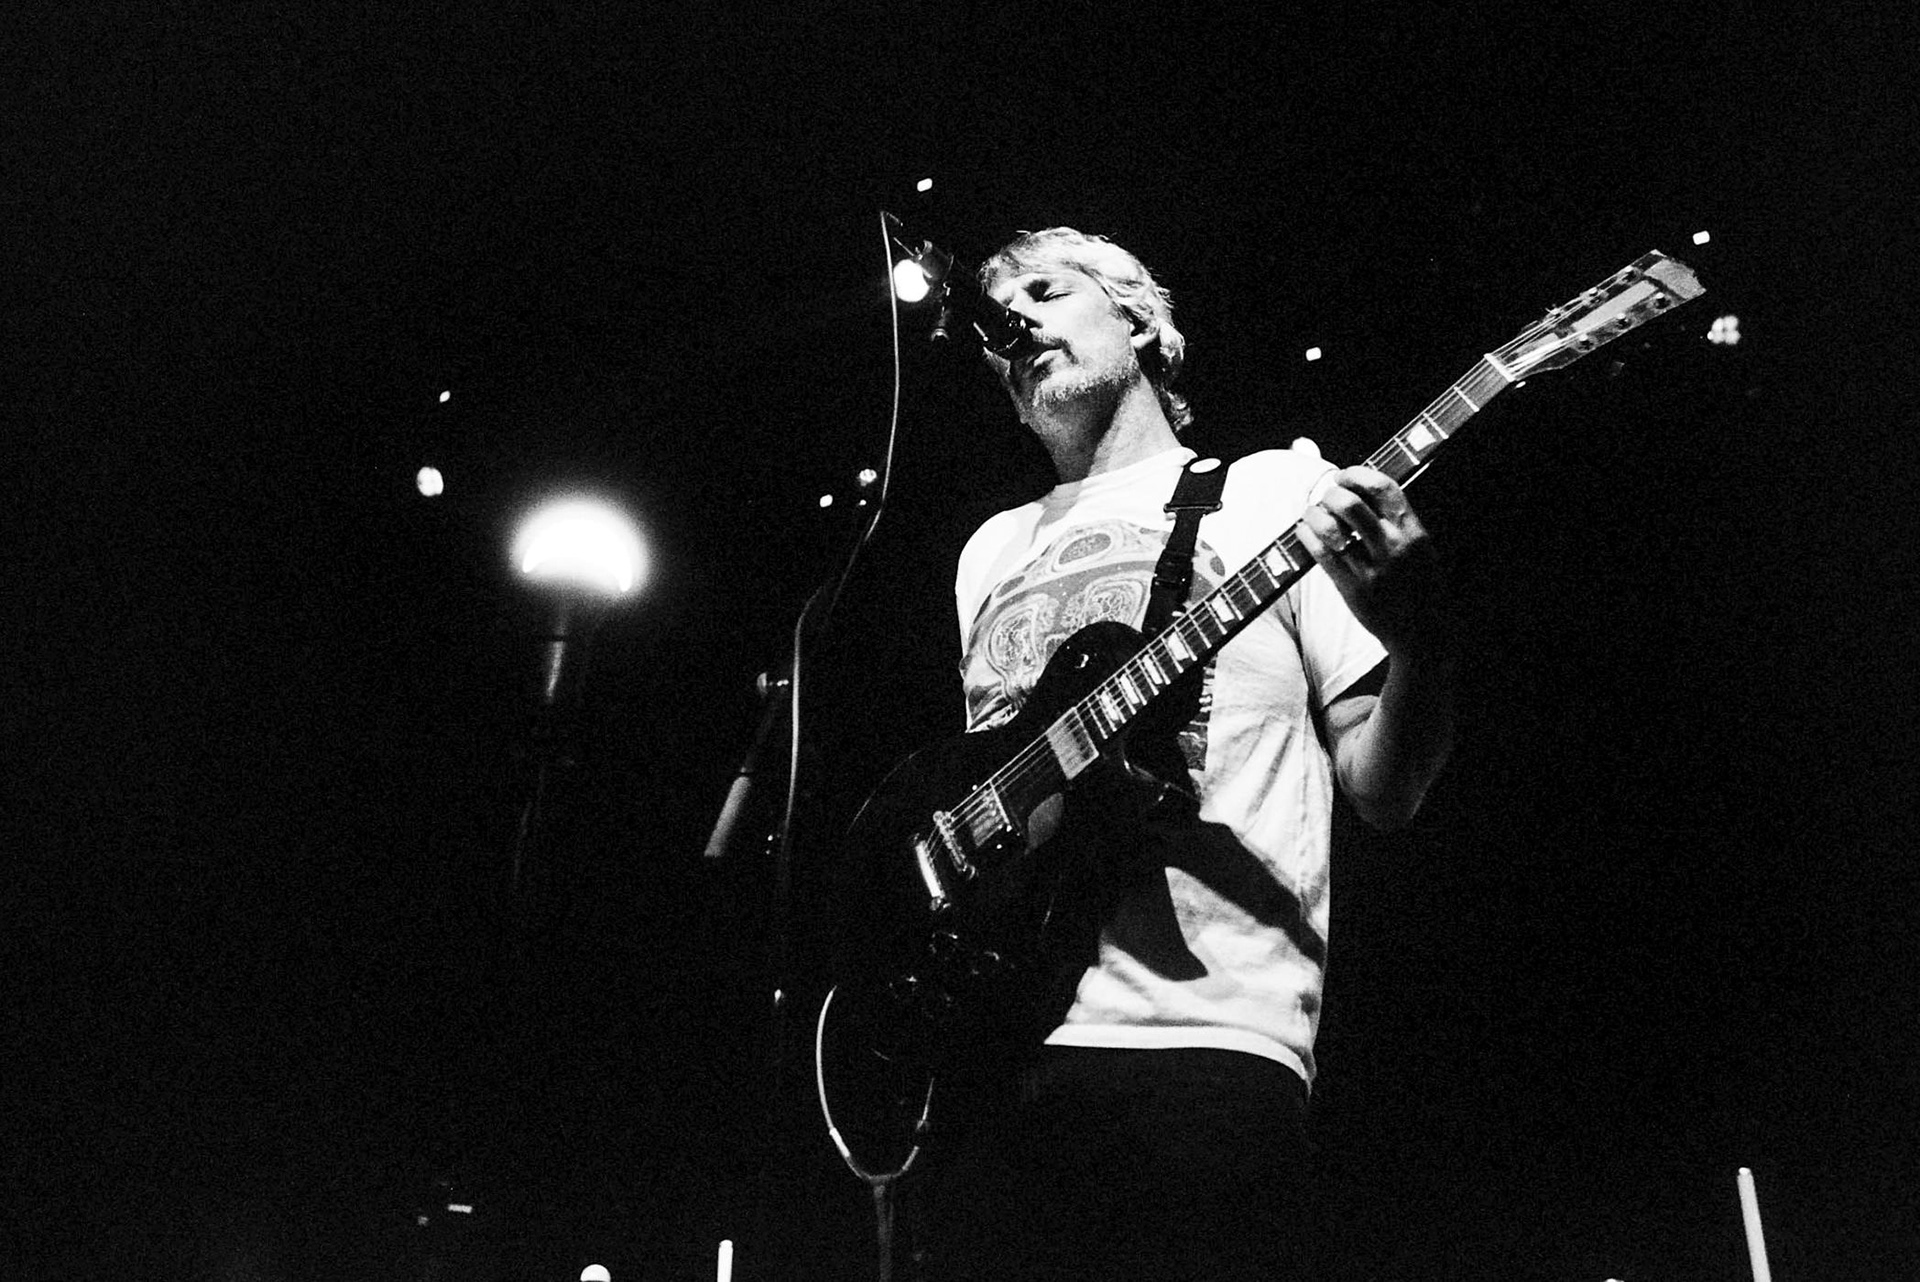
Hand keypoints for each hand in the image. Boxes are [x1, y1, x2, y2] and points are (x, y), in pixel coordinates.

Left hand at [1296, 467, 1457, 663]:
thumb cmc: (1420, 586)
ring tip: (1311, 513)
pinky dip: (1307, 536)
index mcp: (1413, 532)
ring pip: (1330, 528)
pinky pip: (1321, 554)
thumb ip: (1398, 521)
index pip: (1383, 488)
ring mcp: (1371, 569)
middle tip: (1325, 497)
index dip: (1356, 474)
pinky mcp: (1352, 589)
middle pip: (1351, 504)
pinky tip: (1304, 531)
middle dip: (1331, 493)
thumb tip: (1363, 491)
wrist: (1423, 633)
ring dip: (1313, 514)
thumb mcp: (1421, 548)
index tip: (1343, 475)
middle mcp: (1392, 547)